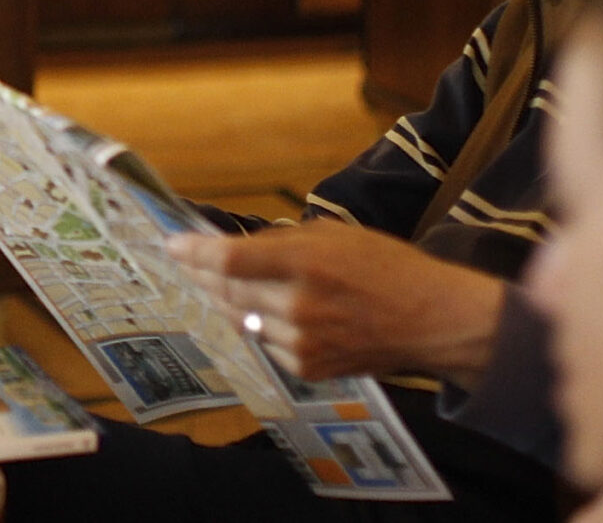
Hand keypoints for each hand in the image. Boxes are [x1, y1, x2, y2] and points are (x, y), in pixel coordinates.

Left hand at [166, 224, 505, 385]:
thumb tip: (238, 245)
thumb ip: (283, 241)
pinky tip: (265, 312)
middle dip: (201, 273)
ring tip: (217, 284)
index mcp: (304, 263)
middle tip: (185, 261)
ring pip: (242, 317)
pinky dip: (260, 325)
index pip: (229, 259)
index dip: (194, 252)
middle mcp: (296, 305)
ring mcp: (300, 341)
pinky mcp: (307, 367)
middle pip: (226, 289)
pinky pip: (266, 342)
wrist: (431, 321)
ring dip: (226, 299)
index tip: (171, 244)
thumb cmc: (387, 268)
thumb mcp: (335, 235)